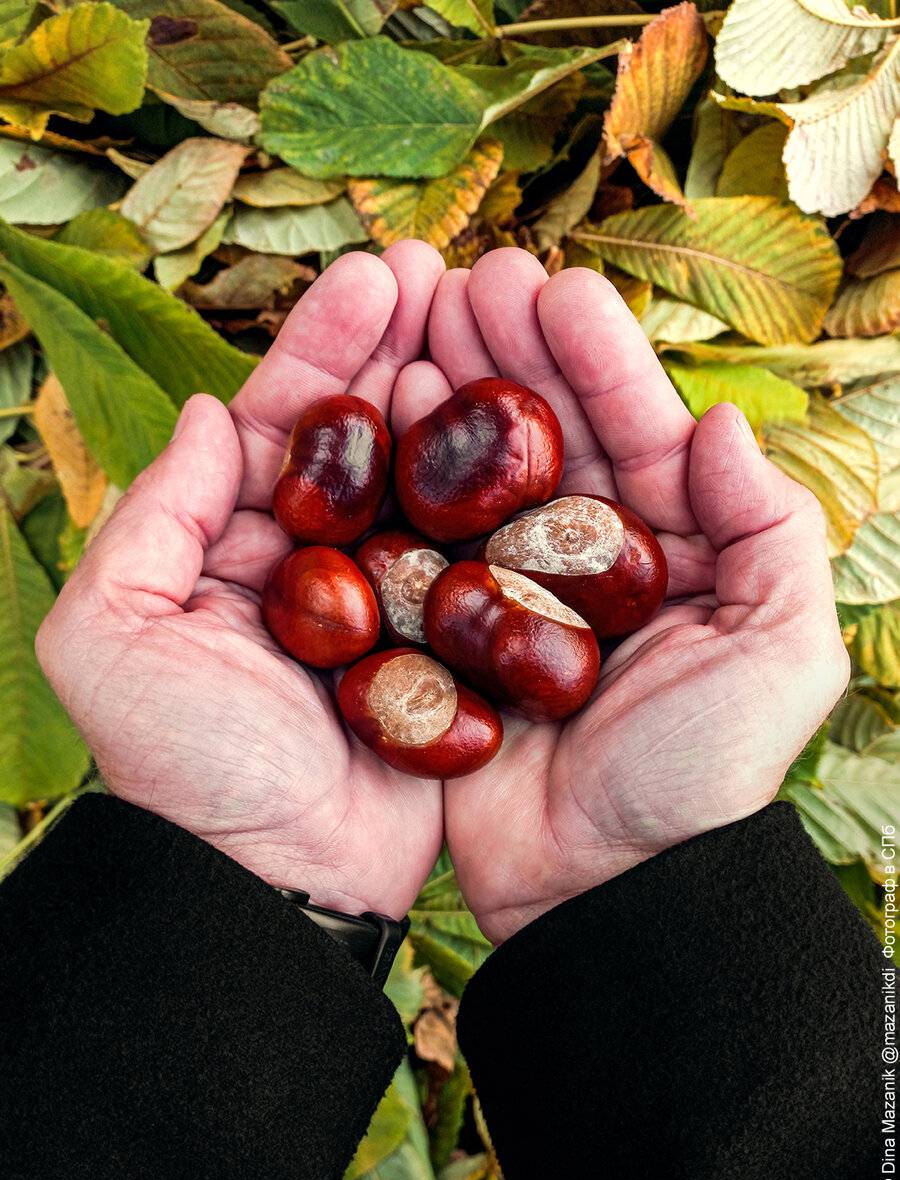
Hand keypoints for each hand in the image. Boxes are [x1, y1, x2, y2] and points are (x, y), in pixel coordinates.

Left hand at [36, 242, 445, 918]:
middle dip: (403, 350)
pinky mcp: (448, 647)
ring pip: (429, 484)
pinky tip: (536, 438)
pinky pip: (478, 557)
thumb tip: (207, 412)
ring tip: (498, 326)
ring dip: (460, 407)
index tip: (376, 273)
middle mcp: (316, 563)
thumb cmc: (185, 768)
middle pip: (366, 436)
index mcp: (235, 547)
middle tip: (454, 272)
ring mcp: (389, 602)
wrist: (275, 884)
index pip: (285, 422)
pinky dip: (503, 500)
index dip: (326, 343)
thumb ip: (152, 520)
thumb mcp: (111, 638)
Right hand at [393, 249, 849, 944]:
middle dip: (512, 354)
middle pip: (550, 437)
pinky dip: (407, 479)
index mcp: (672, 552)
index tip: (554, 290)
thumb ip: (772, 536)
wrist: (603, 887)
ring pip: (484, 472)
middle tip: (465, 279)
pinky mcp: (452, 631)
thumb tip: (724, 422)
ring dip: (454, 394)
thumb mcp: (781, 658)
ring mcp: (514, 591)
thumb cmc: (699, 777)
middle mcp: (589, 560)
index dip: (598, 359)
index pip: (637, 432)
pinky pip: (428, 540)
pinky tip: (385, 413)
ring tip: (418, 319)